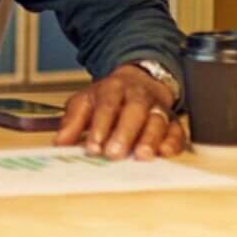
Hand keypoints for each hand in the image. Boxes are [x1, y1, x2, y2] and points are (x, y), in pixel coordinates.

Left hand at [56, 65, 187, 159]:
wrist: (139, 80)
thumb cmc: (108, 97)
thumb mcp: (86, 101)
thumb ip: (72, 121)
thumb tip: (60, 142)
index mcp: (113, 88)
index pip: (107, 106)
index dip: (100, 127)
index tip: (92, 147)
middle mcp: (138, 96)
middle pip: (134, 112)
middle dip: (124, 134)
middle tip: (114, 154)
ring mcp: (158, 107)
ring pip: (157, 121)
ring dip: (150, 139)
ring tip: (141, 156)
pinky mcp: (173, 121)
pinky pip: (177, 131)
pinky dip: (172, 143)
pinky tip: (164, 153)